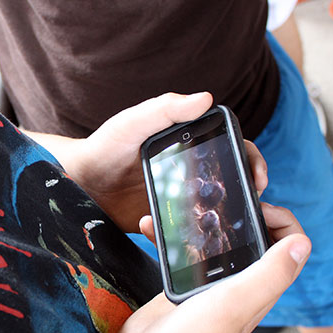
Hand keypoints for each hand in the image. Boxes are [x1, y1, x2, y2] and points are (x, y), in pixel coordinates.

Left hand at [66, 93, 267, 232]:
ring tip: (230, 222)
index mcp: (186, 142)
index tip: (257, 175)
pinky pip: (189, 230)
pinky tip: (191, 235)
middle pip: (230, 178)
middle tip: (253, 203)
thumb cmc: (102, 146)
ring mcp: (177, 196)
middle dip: (247, 190)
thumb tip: (206, 97)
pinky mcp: (163, 220)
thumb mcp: (131, 123)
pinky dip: (197, 234)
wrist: (75, 183)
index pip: (230, 145)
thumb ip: (164, 109)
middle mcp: (186, 169)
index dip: (250, 158)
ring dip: (227, 214)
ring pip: (215, 206)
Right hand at [108, 203, 309, 332]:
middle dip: (240, 214)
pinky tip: (150, 227)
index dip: (280, 221)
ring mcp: (208, 288)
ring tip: (182, 208)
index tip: (253, 207)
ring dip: (201, 222)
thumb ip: (270, 274)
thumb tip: (303, 243)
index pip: (289, 248)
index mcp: (259, 291)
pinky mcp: (179, 287)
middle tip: (218, 201)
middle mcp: (238, 288)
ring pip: (216, 244)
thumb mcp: (235, 305)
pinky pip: (181, 253)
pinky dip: (168, 238)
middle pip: (254, 241)